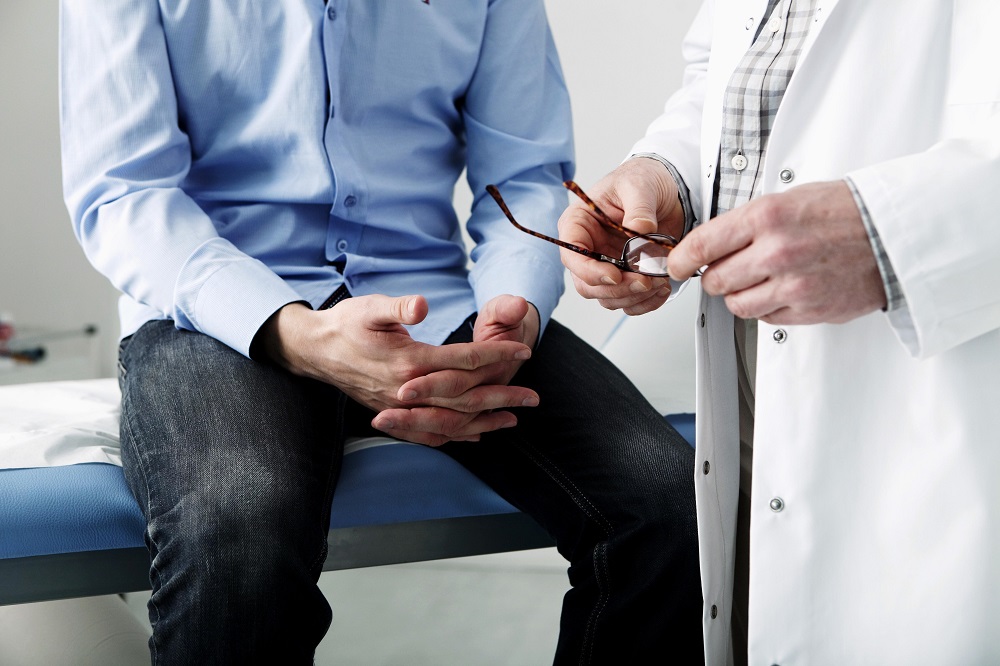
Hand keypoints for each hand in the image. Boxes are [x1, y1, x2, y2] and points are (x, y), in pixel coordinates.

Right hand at [259, 295, 535, 444]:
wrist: (315, 350)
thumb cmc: (346, 324)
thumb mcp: (371, 306)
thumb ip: (399, 306)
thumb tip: (421, 304)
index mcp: (409, 361)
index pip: (464, 361)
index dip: (496, 356)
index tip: (523, 351)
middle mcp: (408, 390)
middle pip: (466, 397)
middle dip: (503, 396)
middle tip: (534, 396)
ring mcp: (401, 407)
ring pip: (451, 420)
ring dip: (485, 421)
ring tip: (514, 419)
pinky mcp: (393, 415)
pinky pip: (428, 433)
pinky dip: (455, 436)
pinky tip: (474, 436)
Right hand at [557, 158, 683, 314]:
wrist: (665, 189)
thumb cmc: (641, 180)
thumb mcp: (639, 186)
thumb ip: (639, 209)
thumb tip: (640, 232)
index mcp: (579, 224)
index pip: (572, 256)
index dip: (590, 271)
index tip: (615, 275)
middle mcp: (589, 248)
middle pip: (588, 284)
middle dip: (617, 288)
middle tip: (644, 281)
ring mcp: (607, 265)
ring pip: (608, 297)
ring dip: (633, 297)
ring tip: (659, 282)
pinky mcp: (626, 276)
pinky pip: (628, 300)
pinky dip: (646, 302)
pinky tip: (661, 290)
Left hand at [667, 180, 886, 323]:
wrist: (892, 234)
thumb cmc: (843, 212)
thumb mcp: (788, 199)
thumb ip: (746, 223)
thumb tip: (708, 244)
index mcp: (767, 217)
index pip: (702, 245)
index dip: (682, 259)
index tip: (677, 264)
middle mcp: (777, 252)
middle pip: (714, 280)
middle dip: (714, 277)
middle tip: (725, 270)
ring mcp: (792, 285)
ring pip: (736, 304)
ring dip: (739, 295)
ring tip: (757, 280)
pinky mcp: (807, 310)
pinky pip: (765, 318)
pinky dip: (766, 308)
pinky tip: (781, 289)